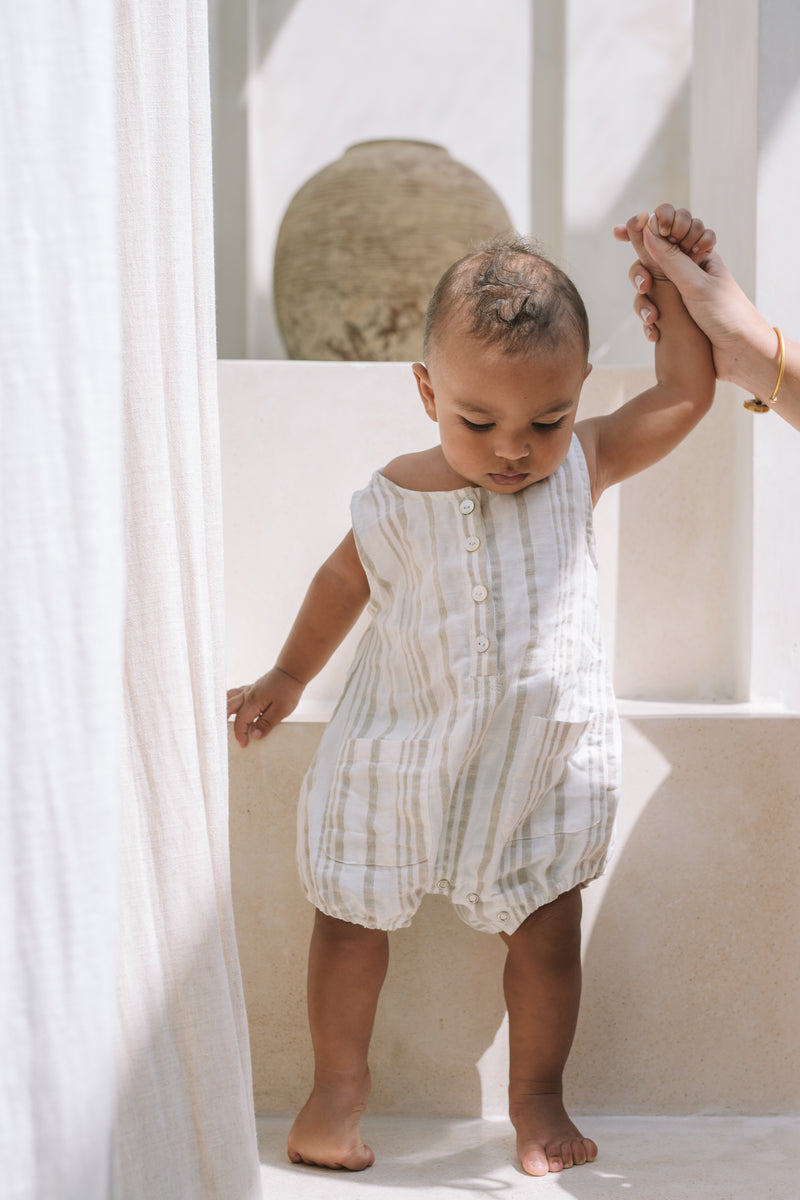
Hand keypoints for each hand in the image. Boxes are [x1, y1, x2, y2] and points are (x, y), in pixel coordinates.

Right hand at [227, 667, 304, 746]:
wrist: (291, 672)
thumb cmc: (288, 691)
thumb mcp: (281, 711)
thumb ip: (266, 723)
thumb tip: (254, 735)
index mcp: (252, 702)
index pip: (240, 721)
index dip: (240, 734)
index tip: (244, 744)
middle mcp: (246, 695)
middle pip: (228, 709)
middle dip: (223, 722)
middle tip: (221, 734)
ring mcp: (247, 690)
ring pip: (228, 699)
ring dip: (223, 710)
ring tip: (220, 721)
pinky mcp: (251, 688)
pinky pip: (234, 694)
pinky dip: (229, 701)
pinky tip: (229, 707)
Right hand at [614, 204, 716, 340]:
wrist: (740, 354)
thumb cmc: (727, 314)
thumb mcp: (696, 283)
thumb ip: (670, 258)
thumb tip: (647, 231)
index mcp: (697, 256)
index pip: (665, 235)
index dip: (642, 232)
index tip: (618, 232)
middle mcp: (686, 273)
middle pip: (649, 263)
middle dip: (641, 275)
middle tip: (644, 286)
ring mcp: (679, 297)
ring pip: (647, 292)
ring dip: (643, 305)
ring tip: (652, 319)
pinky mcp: (674, 319)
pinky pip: (651, 315)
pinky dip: (649, 324)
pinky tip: (655, 334)